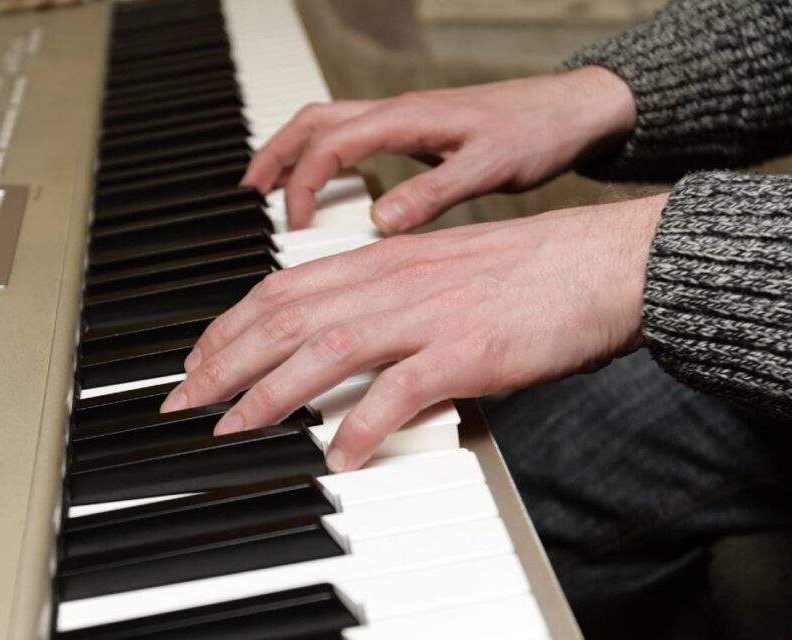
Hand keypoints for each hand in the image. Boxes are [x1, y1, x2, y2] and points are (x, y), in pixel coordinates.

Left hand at [160, 194, 667, 471]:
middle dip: (225, 360)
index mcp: (385, 259)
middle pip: (287, 318)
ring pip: (325, 350)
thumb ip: (386, 298)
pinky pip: (399, 393)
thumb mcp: (440, 270)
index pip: (284, 288)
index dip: (231, 324)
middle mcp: (394, 281)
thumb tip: (340, 340)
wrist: (605, 261)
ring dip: (269, 393)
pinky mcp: (467, 352)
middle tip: (186, 400)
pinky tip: (338, 456)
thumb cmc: (528, 270)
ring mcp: (429, 315)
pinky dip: (362, 427)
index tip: (200, 357)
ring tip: (232, 428)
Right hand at [242, 65, 635, 231]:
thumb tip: (379, 221)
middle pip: (312, 123)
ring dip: (294, 152)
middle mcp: (396, 112)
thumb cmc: (535, 133)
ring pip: (328, 125)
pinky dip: (325, 157)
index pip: (329, 145)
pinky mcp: (415, 130)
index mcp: (405, 118)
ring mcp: (403, 118)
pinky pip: (352, 137)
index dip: (302, 184)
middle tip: (249, 195)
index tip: (294, 225)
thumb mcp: (487, 169)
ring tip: (270, 189)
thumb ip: (432, 195)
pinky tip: (330, 185)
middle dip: (274, 156)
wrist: (572, 111)